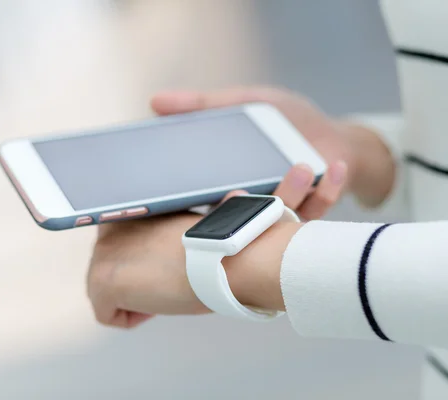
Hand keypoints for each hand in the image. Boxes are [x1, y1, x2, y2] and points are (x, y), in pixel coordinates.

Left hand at [87, 191, 301, 328]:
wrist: (218, 256)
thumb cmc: (211, 247)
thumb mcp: (179, 229)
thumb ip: (158, 236)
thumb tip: (162, 255)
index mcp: (128, 212)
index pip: (119, 248)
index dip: (142, 264)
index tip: (164, 269)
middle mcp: (107, 230)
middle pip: (109, 271)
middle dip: (135, 283)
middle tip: (167, 282)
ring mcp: (100, 255)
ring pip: (104, 293)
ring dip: (133, 299)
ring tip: (164, 291)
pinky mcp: (101, 282)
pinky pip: (107, 314)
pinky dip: (132, 318)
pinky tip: (157, 303)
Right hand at [151, 86, 352, 219]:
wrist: (331, 135)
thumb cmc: (284, 120)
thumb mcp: (243, 101)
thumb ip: (203, 104)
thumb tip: (154, 101)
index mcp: (224, 184)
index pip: (197, 198)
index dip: (187, 200)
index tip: (181, 192)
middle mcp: (249, 204)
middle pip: (234, 217)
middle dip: (236, 208)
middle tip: (235, 193)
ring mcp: (281, 211)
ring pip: (276, 218)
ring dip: (289, 194)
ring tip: (301, 168)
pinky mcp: (311, 210)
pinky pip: (317, 209)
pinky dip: (327, 190)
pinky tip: (334, 167)